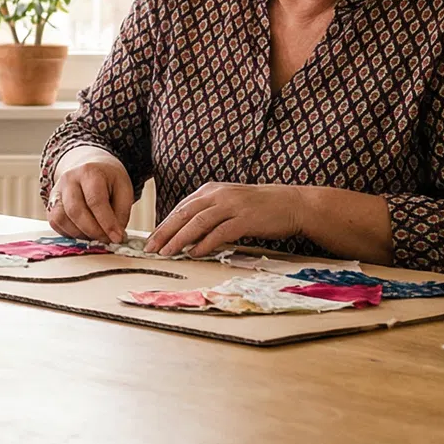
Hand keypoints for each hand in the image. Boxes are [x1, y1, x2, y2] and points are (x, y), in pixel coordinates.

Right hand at [47, 146, 133, 243]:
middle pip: (75, 210)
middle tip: (107, 240)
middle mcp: (68, 179)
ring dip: (80, 234)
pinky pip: (55, 223)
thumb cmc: (108, 179)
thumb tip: (115, 236)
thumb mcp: (124, 188)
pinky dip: (69, 233)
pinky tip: (84, 233)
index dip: (107, 222)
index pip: (95, 200)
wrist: (90, 167)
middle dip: (93, 231)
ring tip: (96, 236)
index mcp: (89, 172)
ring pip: (61, 218)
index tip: (117, 237)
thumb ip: (121, 212)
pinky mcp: (50, 204)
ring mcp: (56, 191)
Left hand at [144, 182, 303, 258]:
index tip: (151, 240)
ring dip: (180, 239)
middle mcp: (218, 195)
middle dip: (165, 232)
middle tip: (150, 248)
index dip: (164, 225)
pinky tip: (194, 253)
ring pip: (198, 222)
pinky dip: (205, 243)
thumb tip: (186, 236)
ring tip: (167, 252)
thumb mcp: (229, 205)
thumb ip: (208, 216)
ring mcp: (232, 205)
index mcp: (211, 190)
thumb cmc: (259, 208)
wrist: (292, 204)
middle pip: (184, 214)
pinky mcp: (246, 218)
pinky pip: (220, 232)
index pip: (181, 208)